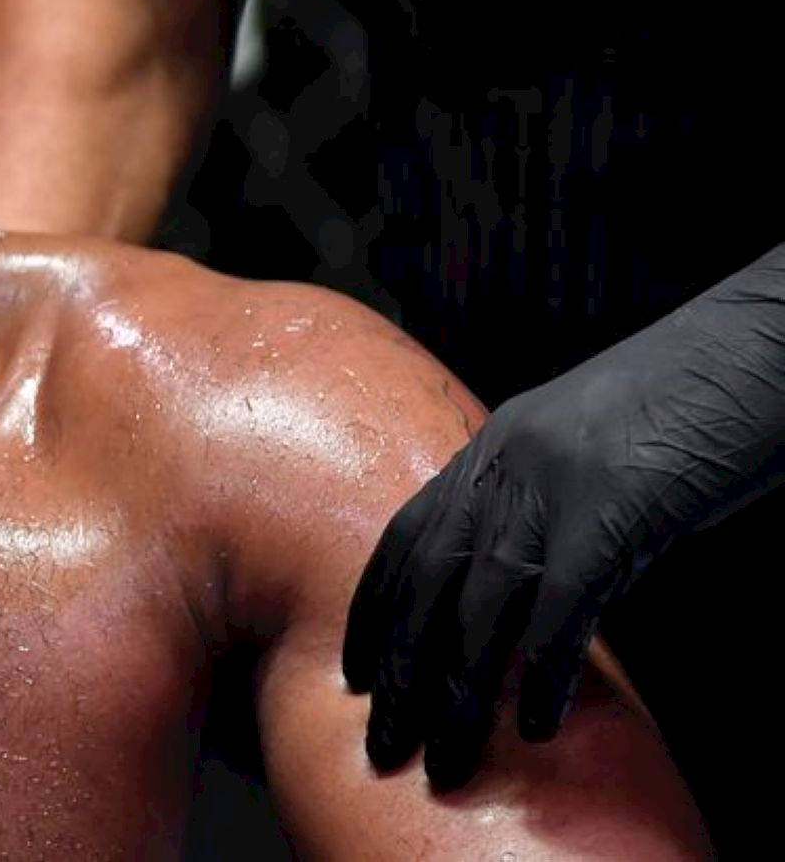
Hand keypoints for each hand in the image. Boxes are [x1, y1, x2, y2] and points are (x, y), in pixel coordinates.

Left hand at [343, 245, 784, 789]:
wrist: (752, 345)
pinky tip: (531, 723)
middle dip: (399, 668)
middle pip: (428, 582)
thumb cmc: (688, 401)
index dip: (375, 610)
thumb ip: (546, 501)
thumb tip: (528, 578)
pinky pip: (558, 605)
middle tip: (382, 741)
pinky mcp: (612, 509)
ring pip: (480, 606)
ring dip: (457, 691)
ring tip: (447, 757)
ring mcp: (555, 485)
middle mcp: (506, 464)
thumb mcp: (592, 447)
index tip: (356, 672)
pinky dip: (538, 670)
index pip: (407, 537)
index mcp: (496, 448)